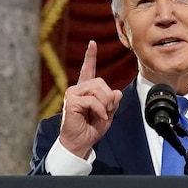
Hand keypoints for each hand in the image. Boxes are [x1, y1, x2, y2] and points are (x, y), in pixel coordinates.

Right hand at [58, 40, 123, 158]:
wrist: (80, 143)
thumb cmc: (91, 129)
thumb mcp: (108, 114)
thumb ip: (113, 102)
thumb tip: (117, 92)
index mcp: (85, 90)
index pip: (87, 70)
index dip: (90, 57)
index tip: (92, 44)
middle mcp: (77, 89)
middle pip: (100, 81)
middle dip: (109, 97)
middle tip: (108, 111)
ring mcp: (72, 94)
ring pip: (97, 89)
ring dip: (105, 103)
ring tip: (103, 114)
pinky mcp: (70, 102)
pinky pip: (92, 100)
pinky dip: (100, 109)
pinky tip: (99, 117)